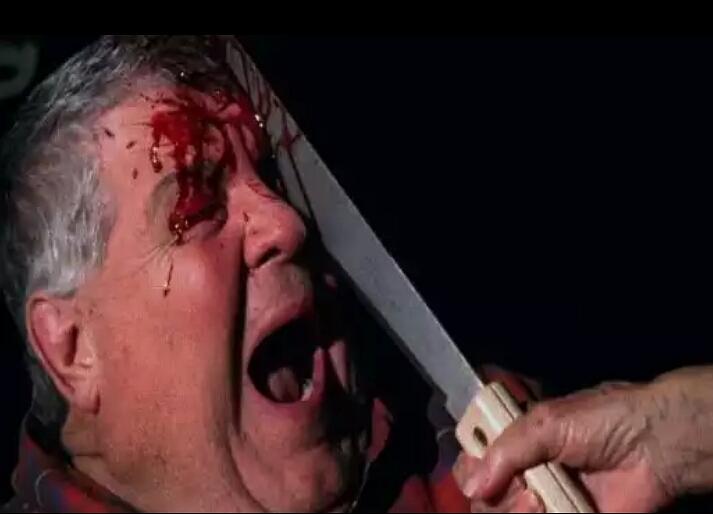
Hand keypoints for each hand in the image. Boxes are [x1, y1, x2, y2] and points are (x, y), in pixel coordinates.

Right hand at [454, 367, 712, 512]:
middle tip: (516, 486)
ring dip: (513, 509)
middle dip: (492, 494)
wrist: (653, 446)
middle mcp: (526, 472)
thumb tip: (471, 485)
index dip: (470, 467)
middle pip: (484, 496)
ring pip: (503, 513)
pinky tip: (548, 509)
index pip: (475, 459)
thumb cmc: (600, 421)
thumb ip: (503, 450)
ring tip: (537, 501)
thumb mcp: (544, 423)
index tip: (474, 471)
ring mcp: (544, 500)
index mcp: (517, 441)